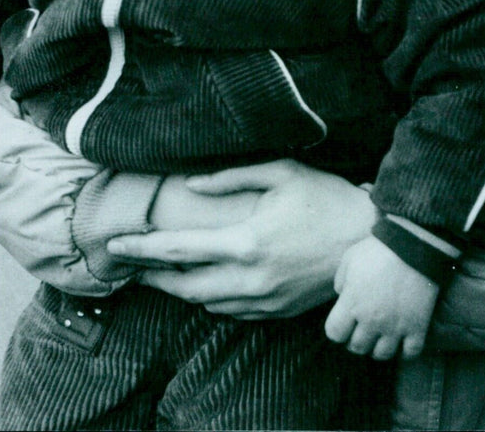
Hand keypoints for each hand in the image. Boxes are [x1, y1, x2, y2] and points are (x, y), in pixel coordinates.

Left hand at [108, 159, 376, 317]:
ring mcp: (264, 300)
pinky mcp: (277, 312)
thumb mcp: (282, 173)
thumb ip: (232, 176)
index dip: (142, 249)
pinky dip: (210, 297)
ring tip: (161, 273)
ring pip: (205, 302)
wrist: (370, 242)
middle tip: (129, 266)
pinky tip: (204, 281)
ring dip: (179, 288)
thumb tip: (191, 185)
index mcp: (248, 241)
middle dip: (151, 277)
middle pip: (184, 286)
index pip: (180, 249)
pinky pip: (230, 311)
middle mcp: (251, 278)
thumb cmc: (327, 199)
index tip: (115, 246)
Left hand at [324, 235, 438, 360]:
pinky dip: (405, 351)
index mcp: (352, 303)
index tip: (344, 321)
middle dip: (356, 338)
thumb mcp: (350, 258)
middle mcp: (371, 320)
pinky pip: (410, 354)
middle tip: (363, 327)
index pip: (334, 334)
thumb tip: (341, 296)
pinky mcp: (417, 327)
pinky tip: (402, 340)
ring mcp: (395, 326)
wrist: (415, 245)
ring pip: (382, 355)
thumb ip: (340, 280)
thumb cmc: (379, 249)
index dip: (337, 329)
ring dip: (379, 346)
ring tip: (382, 334)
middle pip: (357, 347)